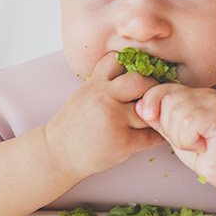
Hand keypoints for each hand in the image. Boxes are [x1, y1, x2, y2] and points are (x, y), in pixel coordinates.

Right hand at [43, 53, 165, 181]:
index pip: (119, 61)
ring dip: (156, 114)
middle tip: (156, 97)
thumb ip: (105, 84)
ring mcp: (114, 119)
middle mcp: (104, 97)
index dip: (132, 66)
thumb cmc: (72, 127)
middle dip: (151, 88)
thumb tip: (133, 75)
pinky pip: (151, 136)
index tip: (140, 76)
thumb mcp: (83, 95)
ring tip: (157, 118)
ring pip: (149, 110)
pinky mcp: (122, 142)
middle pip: (140, 81)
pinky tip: (156, 135)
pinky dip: (158, 136)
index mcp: (95, 84)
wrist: (58, 155)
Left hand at [134, 84, 215, 187]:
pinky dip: (188, 140)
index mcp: (194, 94)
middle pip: (167, 100)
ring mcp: (214, 103)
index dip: (151, 103)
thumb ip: (158, 118)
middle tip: (185, 139)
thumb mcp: (173, 132)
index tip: (151, 118)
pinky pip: (189, 123)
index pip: (161, 88)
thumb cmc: (202, 152)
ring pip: (177, 113)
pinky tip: (200, 145)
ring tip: (194, 143)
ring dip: (179, 136)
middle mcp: (205, 94)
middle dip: (168, 126)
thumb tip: (139, 106)